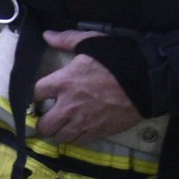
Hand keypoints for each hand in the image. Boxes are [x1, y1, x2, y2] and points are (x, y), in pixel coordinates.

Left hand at [31, 30, 144, 144]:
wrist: (148, 80)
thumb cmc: (119, 59)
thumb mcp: (92, 42)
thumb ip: (66, 40)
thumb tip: (46, 35)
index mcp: (63, 82)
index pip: (34, 94)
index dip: (31, 96)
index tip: (34, 97)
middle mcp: (69, 105)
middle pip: (43, 125)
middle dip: (42, 121)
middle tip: (48, 114)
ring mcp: (83, 122)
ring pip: (59, 137)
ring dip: (58, 131)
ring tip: (63, 123)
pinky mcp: (98, 132)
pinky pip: (78, 142)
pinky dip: (75, 137)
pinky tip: (78, 128)